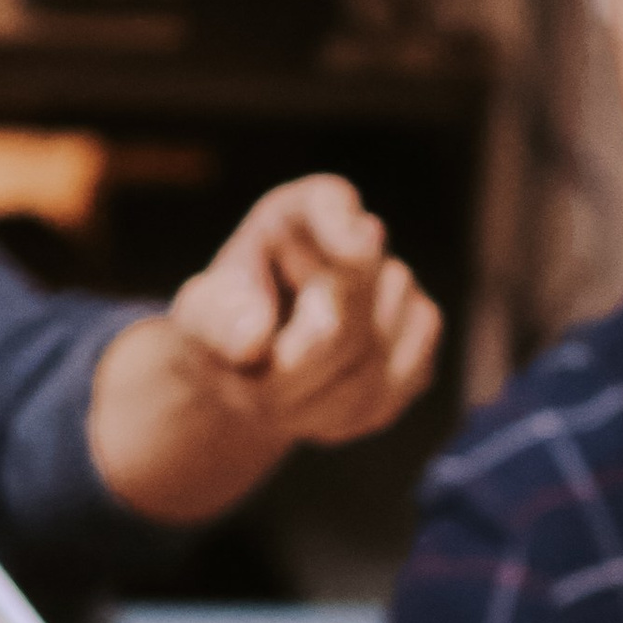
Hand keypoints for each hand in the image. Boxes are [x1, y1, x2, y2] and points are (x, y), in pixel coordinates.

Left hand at [88, 175, 440, 522]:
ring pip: (368, 363)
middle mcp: (359, 238)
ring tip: (275, 399)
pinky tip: (314, 406)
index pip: (328, 206)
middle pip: (346, 312)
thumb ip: (218, 321)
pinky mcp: (420, 333)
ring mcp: (400, 283)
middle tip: (243, 392)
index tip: (360, 243)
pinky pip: (390, 388)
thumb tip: (254, 342)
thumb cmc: (229, 321)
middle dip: (291, 367)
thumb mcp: (202, 315)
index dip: (344, 227)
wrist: (259, 357)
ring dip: (312, 401)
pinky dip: (343, 416)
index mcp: (298, 212)